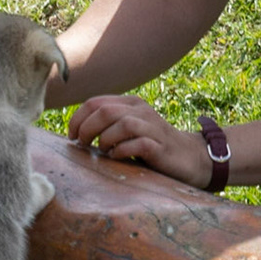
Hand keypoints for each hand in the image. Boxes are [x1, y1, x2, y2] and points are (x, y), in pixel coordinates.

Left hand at [68, 94, 211, 189]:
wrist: (189, 157)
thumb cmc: (151, 145)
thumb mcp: (128, 128)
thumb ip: (108, 125)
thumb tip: (76, 132)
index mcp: (130, 103)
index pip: (95, 102)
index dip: (77, 119)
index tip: (71, 136)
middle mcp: (141, 111)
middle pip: (105, 111)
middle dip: (86, 128)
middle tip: (82, 144)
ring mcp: (153, 127)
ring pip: (121, 124)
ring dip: (104, 139)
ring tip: (101, 151)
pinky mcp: (160, 146)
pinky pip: (138, 144)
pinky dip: (122, 150)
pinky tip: (117, 157)